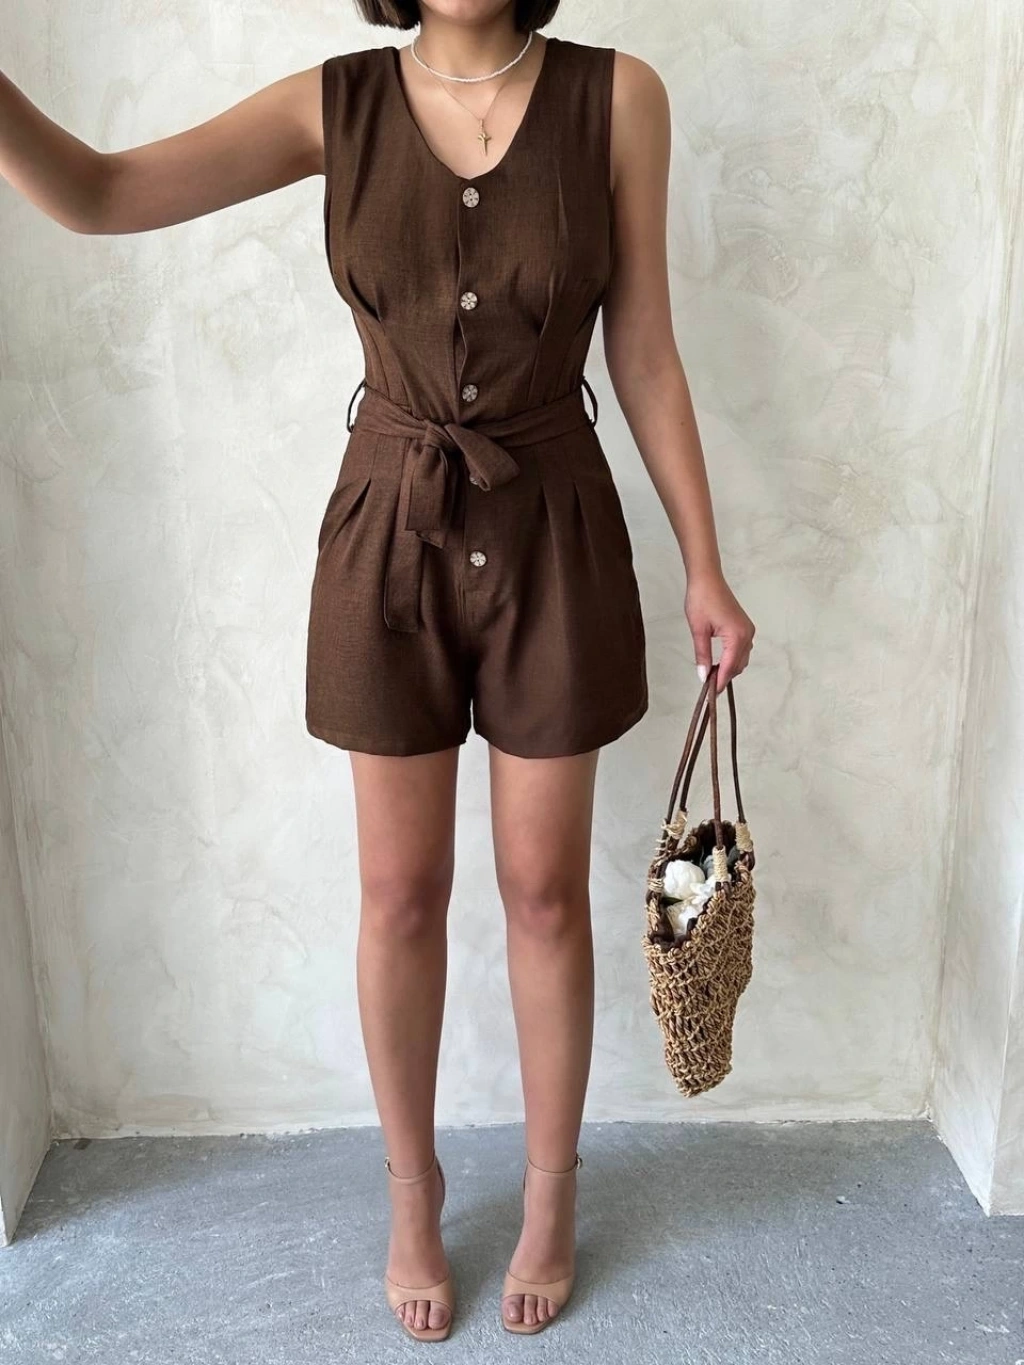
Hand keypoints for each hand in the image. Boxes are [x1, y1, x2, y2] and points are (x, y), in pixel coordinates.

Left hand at [684, 571, 754, 690]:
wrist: (707, 578)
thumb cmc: (702, 599)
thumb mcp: (698, 630)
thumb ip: (703, 655)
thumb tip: (704, 676)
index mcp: (737, 636)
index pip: (730, 667)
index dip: (720, 683)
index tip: (711, 694)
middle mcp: (747, 634)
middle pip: (738, 665)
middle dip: (725, 677)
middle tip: (708, 685)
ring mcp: (748, 630)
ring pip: (741, 658)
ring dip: (729, 668)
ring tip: (711, 673)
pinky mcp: (744, 626)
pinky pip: (742, 649)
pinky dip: (732, 658)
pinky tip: (719, 660)